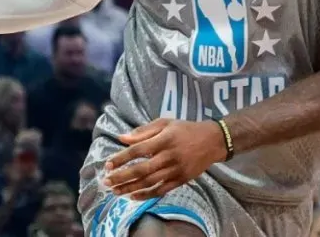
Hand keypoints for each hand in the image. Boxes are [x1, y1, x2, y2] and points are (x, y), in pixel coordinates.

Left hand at [102, 119, 226, 199]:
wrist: (213, 141)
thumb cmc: (186, 129)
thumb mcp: (166, 123)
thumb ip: (143, 131)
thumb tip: (121, 138)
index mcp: (164, 139)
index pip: (139, 149)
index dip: (122, 158)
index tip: (108, 164)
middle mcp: (169, 155)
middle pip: (141, 169)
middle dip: (122, 176)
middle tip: (106, 181)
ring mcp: (176, 169)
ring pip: (149, 182)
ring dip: (130, 188)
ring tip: (115, 191)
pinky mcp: (181, 179)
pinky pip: (161, 190)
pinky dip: (146, 195)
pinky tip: (133, 196)